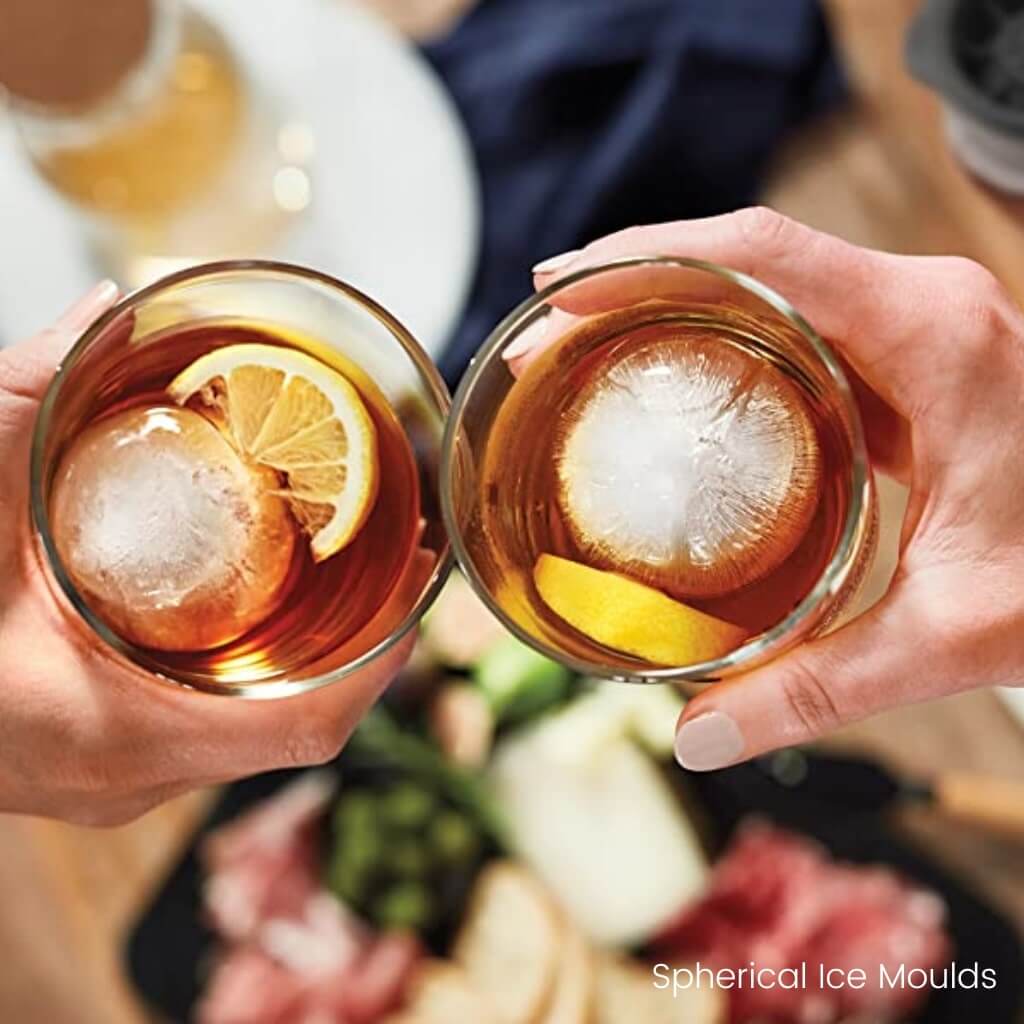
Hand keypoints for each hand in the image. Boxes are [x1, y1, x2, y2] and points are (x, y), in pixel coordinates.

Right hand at [0, 284, 411, 824]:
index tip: (415, 589)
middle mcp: (126, 778)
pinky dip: (248, 683)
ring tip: (341, 582)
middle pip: (295, 729)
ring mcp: (113, 787)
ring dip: (304, 663)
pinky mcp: (99, 775)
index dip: (382, 664)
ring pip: (252, 737)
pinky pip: (206, 739)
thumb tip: (101, 311)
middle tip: (385, 562)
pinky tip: (256, 624)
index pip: (306, 729)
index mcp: (111, 726)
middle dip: (352, 648)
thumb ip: (37, 393)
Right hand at [520, 207, 1023, 769]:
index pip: (760, 252)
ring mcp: (918, 320)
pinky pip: (797, 317)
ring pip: (769, 278)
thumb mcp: (954, 631)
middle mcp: (922, 304)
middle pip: (747, 254)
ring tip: (587, 344)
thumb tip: (701, 738)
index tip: (562, 290)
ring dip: (673, 300)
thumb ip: (822, 687)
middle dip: (634, 280)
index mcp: (931, 334)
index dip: (644, 258)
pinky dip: (720, 332)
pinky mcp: (913, 350)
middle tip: (550, 330)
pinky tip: (672, 377)